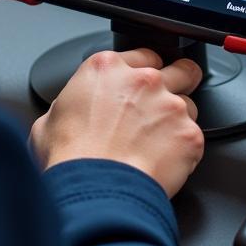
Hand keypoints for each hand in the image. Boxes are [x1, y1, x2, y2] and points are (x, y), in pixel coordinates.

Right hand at [30, 48, 204, 197]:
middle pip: (180, 69)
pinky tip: (163, 164)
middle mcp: (144, 80)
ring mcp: (170, 105)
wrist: (95, 190)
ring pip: (190, 106)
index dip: (144, 71)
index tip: (141, 87)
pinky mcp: (188, 134)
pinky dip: (184, 152)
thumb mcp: (50, 118)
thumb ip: (71, 103)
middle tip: (169, 103)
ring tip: (158, 147)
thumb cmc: (70, 158)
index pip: (143, 55)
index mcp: (107, 68)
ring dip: (178, 122)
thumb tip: (72, 112)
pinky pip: (194, 139)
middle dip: (180, 81)